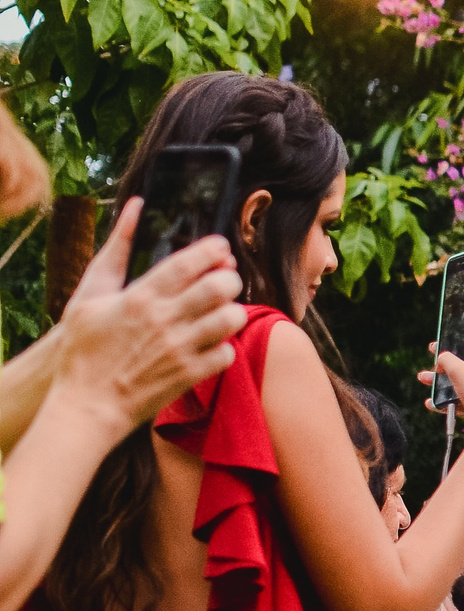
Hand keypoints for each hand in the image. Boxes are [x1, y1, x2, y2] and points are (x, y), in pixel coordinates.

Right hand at [51, 206, 245, 431]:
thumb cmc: (84, 347)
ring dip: (233, 311)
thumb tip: (135, 206)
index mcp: (140, 297)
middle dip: (231, 278)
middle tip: (226, 280)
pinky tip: (213, 343)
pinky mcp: (190, 375)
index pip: (190, 262)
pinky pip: (227, 353)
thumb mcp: (89, 295)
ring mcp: (180, 349)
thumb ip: (115, 250)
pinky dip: (225, 346)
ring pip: (231, 318)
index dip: (214, 250)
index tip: (221, 249)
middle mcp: (164, 321)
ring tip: (222, 311)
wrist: (87, 404)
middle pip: (220, 286)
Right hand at [417, 320, 463, 441]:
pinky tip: (431, 403)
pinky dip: (444, 399)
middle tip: (432, 347)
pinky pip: (457, 397)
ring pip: (457, 377)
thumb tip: (441, 358)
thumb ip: (446, 359)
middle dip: (446, 353)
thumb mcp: (458, 370)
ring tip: (422, 378)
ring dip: (438, 378)